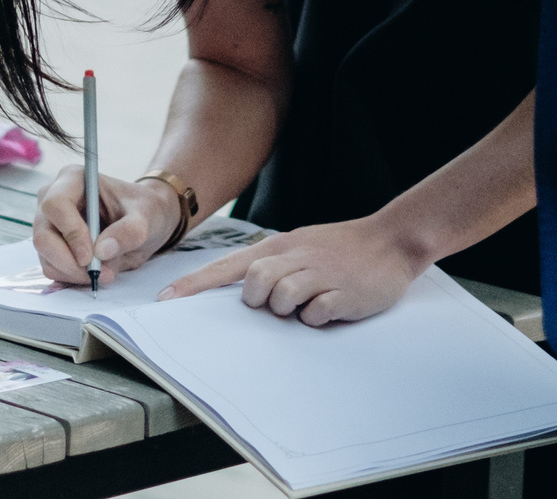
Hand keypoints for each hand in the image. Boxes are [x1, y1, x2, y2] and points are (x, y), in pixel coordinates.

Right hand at [32, 168, 182, 284]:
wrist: (145, 221)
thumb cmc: (145, 210)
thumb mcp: (146, 217)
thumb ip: (129, 232)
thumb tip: (102, 251)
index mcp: (73, 179)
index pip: (56, 204)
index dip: (70, 233)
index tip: (90, 256)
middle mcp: (53, 198)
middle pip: (43, 236)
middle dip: (69, 261)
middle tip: (98, 273)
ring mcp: (49, 223)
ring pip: (46, 257)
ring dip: (74, 273)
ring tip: (106, 272)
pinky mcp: (52, 245)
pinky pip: (52, 268)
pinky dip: (72, 277)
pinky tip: (96, 272)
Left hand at [158, 215, 426, 325]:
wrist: (392, 241)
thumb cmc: (340, 248)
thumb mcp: (300, 246)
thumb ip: (271, 265)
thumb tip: (242, 292)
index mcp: (279, 246)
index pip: (226, 266)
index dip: (194, 285)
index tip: (164, 301)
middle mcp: (294, 257)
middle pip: (254, 285)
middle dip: (261, 300)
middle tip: (283, 301)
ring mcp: (318, 275)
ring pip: (281, 300)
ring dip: (292, 309)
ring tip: (312, 301)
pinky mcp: (341, 294)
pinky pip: (315, 314)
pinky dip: (319, 316)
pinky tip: (333, 305)